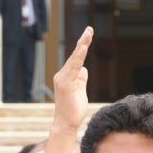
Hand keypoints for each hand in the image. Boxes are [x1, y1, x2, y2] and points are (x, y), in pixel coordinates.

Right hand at [45, 27, 92, 152]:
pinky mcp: (64, 84)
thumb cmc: (74, 109)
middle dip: (83, 41)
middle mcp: (62, 75)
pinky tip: (83, 49)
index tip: (88, 33)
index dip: (82, 45)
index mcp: (66, 75)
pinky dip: (78, 58)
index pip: (76, 58)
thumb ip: (81, 79)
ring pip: (74, 60)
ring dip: (81, 47)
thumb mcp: (80, 90)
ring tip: (88, 35)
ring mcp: (62, 79)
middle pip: (75, 55)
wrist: (67, 123)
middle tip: (90, 29)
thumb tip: (84, 69)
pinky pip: (73, 68)